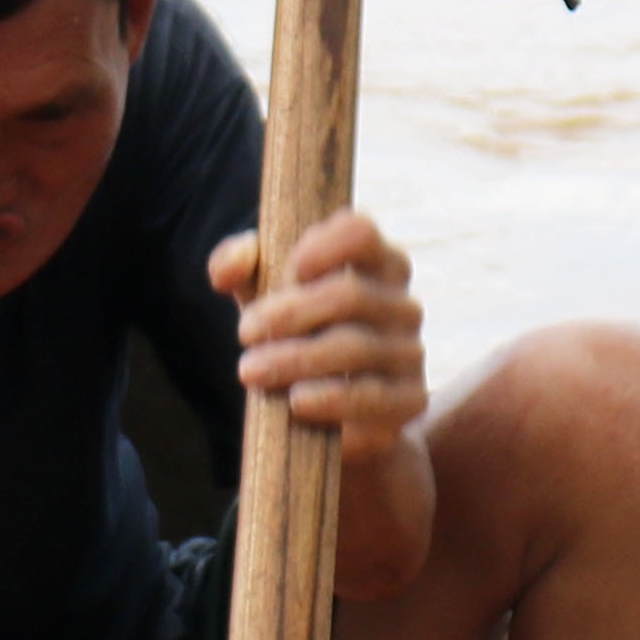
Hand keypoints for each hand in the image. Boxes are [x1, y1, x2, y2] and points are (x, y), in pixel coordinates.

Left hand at [211, 205, 428, 456]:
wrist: (322, 407)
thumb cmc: (292, 331)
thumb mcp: (262, 293)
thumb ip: (240, 265)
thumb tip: (229, 268)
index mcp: (374, 262)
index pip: (360, 232)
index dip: (324, 245)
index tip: (290, 270)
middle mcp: (402, 303)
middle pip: (350, 295)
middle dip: (289, 314)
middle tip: (244, 333)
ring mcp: (410, 352)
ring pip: (356, 347)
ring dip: (296, 359)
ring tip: (252, 372)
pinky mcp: (409, 400)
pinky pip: (375, 397)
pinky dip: (332, 399)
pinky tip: (297, 402)